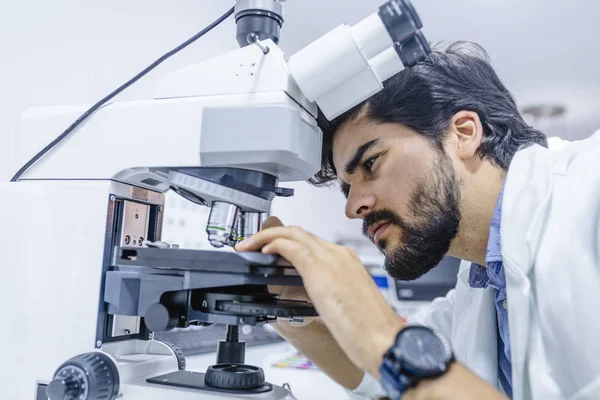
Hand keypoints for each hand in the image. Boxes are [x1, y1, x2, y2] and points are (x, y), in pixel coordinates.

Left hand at [235, 225, 403, 376]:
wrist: (383, 340)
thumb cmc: (370, 330)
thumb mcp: (345, 302)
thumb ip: (328, 291)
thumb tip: (312, 294)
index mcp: (347, 260)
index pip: (310, 241)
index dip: (287, 241)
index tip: (271, 249)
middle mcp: (339, 254)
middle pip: (299, 233)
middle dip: (272, 235)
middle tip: (252, 245)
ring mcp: (331, 258)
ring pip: (292, 234)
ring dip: (266, 237)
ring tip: (249, 246)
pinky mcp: (320, 269)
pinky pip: (290, 246)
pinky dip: (272, 243)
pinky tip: (261, 251)